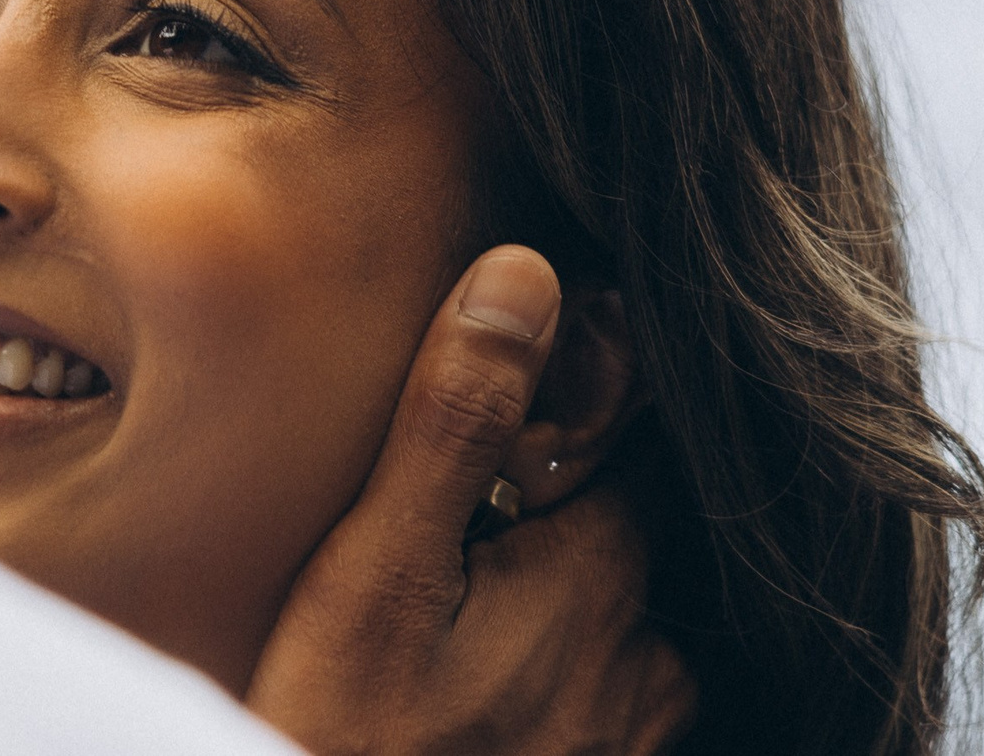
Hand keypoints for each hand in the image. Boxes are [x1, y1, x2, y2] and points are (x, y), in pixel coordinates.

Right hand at [246, 247, 694, 755]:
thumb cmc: (339, 735)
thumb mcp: (376, 571)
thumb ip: (456, 421)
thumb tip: (526, 274)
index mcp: (599, 577)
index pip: (639, 437)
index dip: (590, 390)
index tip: (541, 365)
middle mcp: (644, 658)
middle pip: (633, 524)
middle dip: (569, 491)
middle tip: (482, 489)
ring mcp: (631, 736)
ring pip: (626, 612)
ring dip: (570, 581)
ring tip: (480, 577)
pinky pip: (613, 690)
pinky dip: (569, 659)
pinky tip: (492, 665)